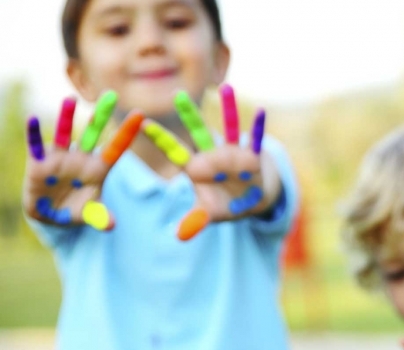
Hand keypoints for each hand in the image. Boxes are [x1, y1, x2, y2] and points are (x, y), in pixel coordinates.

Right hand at [22, 93, 142, 230]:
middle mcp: (82, 158)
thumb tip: (111, 225)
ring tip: (70, 99)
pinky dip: (34, 134)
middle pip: (94, 134)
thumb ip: (100, 216)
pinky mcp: (40, 163)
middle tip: (111, 94)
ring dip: (67, 118)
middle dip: (101, 115)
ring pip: (66, 134)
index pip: (116, 148)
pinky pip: (36, 146)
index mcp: (99, 168)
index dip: (127, 133)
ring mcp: (61, 158)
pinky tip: (32, 120)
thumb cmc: (77, 210)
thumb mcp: (90, 214)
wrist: (52, 215)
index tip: (141, 115)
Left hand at [142, 85, 276, 240]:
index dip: (160, 138)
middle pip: (198, 133)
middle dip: (189, 115)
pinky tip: (262, 111)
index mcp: (197, 169)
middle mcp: (213, 156)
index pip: (175, 152)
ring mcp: (234, 153)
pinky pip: (256, 139)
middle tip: (177, 95)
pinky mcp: (254, 155)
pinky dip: (259, 127)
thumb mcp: (211, 213)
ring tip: (226, 88)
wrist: (254, 198)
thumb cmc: (228, 204)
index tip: (141, 122)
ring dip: (228, 109)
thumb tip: (178, 236)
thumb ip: (196, 220)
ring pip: (229, 127)